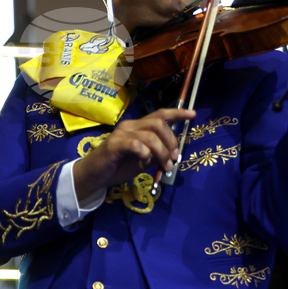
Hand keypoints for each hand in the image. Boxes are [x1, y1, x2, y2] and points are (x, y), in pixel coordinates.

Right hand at [72, 108, 194, 198]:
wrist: (95, 175)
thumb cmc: (119, 166)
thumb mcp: (143, 160)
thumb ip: (157, 154)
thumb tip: (174, 154)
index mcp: (138, 126)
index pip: (160, 114)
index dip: (177, 113)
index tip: (193, 114)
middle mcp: (131, 125)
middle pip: (159, 123)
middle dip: (171, 140)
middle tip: (174, 158)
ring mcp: (122, 133)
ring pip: (150, 135)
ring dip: (162, 152)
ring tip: (164, 166)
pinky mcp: (114, 144)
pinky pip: (136, 144)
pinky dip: (145, 152)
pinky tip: (145, 159)